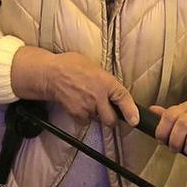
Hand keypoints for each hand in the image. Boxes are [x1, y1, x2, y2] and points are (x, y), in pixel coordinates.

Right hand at [11, 46, 137, 127]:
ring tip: (86, 101)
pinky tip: (77, 105)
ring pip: (97, 120)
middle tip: (106, 111)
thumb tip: (113, 90)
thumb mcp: (94, 67)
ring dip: (95, 115)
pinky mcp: (77, 114)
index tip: (135, 121)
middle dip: (110, 118)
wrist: (51, 74)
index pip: (123, 98)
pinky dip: (82, 116)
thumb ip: (105, 81)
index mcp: (106, 82)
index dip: (131, 111)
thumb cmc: (71, 65)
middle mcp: (99, 97)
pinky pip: (84, 121)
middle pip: (111, 120)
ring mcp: (87, 107)